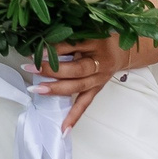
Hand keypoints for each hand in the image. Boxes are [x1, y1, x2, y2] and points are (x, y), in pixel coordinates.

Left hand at [29, 9, 157, 129]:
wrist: (127, 48)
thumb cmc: (102, 36)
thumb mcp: (89, 29)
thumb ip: (69, 34)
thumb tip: (42, 40)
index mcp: (97, 42)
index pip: (73, 45)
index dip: (56, 48)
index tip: (37, 48)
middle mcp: (100, 62)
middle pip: (77, 68)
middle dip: (52, 69)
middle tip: (30, 66)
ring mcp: (100, 78)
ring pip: (78, 86)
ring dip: (56, 89)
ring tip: (36, 89)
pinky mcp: (98, 88)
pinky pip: (85, 104)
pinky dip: (74, 116)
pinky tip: (63, 129)